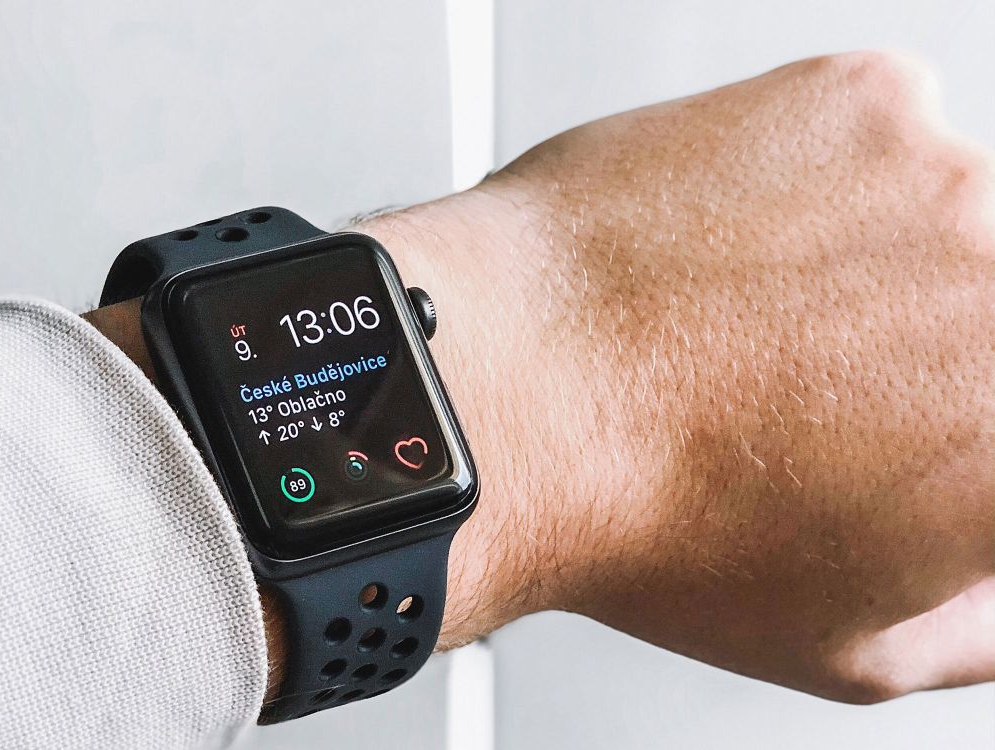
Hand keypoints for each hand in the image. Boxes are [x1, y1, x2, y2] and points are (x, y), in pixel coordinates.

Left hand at [362, 52, 994, 702]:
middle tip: (811, 385)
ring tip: (740, 322)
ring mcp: (950, 182)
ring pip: (942, 220)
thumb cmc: (649, 523)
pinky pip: (874, 139)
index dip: (957, 425)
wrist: (513, 396)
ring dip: (869, 263)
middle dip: (926, 348)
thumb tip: (994, 578)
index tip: (913, 430)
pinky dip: (813, 186)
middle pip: (988, 307)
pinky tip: (723, 253)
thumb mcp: (848, 644)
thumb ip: (977, 619)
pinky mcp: (864, 100)